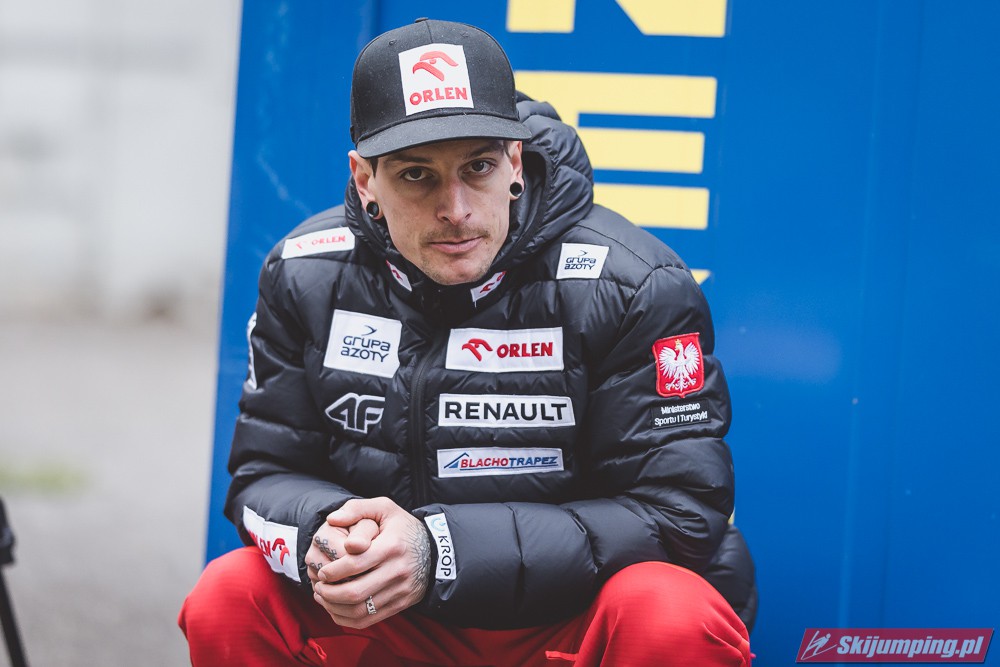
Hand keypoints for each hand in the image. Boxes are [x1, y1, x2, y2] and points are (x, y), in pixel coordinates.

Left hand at [311, 497, 431, 628]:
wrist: (437, 551)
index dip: (333, 571)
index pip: (355, 564)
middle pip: (356, 592)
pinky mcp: (400, 604)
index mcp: (391, 546)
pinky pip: (368, 620)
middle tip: (319, 586)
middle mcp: (397, 571)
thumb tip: (331, 519)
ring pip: (360, 610)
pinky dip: (347, 619)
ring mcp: (400, 591)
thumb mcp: (385, 508)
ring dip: (335, 607)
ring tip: (323, 597)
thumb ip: (356, 508)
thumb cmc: (404, 528)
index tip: (322, 571)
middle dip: (329, 593)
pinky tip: (336, 609)